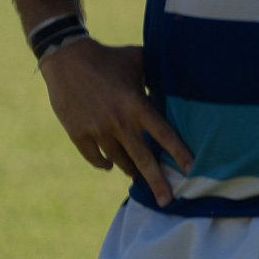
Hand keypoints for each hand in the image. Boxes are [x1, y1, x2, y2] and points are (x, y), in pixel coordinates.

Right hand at [39, 40, 190, 206]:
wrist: (66, 59)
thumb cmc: (109, 57)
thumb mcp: (140, 60)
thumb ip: (160, 74)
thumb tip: (182, 75)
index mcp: (138, 105)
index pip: (165, 135)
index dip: (179, 154)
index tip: (191, 170)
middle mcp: (119, 122)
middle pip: (143, 160)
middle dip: (157, 182)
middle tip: (168, 201)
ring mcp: (97, 130)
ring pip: (119, 161)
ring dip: (131, 171)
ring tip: (140, 178)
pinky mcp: (77, 133)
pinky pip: (94, 158)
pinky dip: (105, 164)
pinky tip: (111, 166)